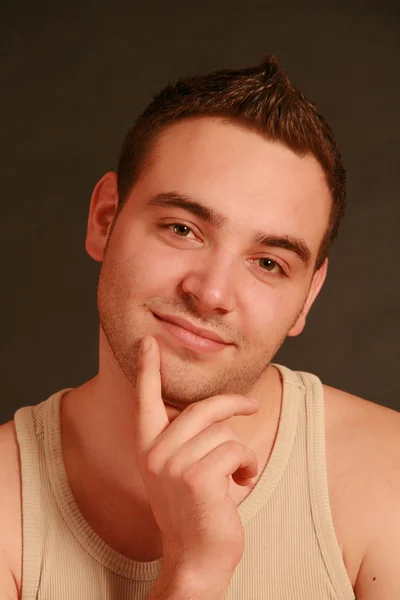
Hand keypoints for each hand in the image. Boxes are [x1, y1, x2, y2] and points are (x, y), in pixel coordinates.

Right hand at [134, 335, 259, 583]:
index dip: (148, 369)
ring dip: (240, 452)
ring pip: (224, 432)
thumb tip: (217, 410)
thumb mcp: (181, 470)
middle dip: (234, 405)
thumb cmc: (196, 510)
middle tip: (251, 406)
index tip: (148, 342)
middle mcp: (155, 453)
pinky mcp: (196, 477)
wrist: (197, 558)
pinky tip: (242, 483)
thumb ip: (187, 439)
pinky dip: (247, 465)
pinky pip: (235, 450)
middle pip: (203, 408)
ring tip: (238, 473)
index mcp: (148, 447)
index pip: (145, 400)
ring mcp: (173, 464)